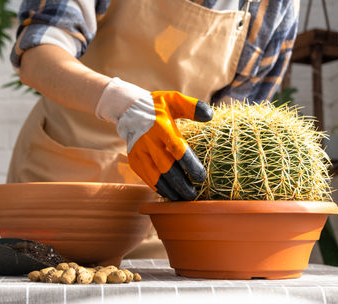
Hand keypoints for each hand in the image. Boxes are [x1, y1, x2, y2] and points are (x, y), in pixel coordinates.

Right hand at [96, 78, 212, 200]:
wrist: (127, 109)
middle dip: (181, 184)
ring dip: (170, 190)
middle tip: (194, 194)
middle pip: (166, 168)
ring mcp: (138, 152)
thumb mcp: (173, 99)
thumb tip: (210, 116)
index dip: (190, 165)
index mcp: (160, 126)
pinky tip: (170, 193)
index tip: (201, 176)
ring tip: (183, 198)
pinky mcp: (134, 161)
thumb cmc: (157, 106)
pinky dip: (159, 188)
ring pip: (155, 177)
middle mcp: (147, 141)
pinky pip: (147, 179)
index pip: (177, 149)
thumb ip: (192, 106)